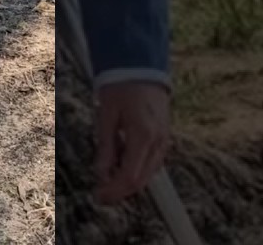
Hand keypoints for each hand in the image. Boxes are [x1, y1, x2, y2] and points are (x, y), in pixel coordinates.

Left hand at [94, 81, 170, 204]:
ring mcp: (164, 140)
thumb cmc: (121, 86)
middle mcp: (158, 141)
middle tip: (100, 193)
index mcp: (143, 135)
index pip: (130, 176)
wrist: (141, 66)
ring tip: (107, 176)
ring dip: (128, 180)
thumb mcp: (106, 115)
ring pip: (148, 174)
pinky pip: (152, 162)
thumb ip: (106, 146)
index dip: (114, 191)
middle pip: (141, 180)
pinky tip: (120, 161)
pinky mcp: (164, 136)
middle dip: (120, 190)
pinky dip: (136, 168)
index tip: (98, 196)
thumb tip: (101, 173)